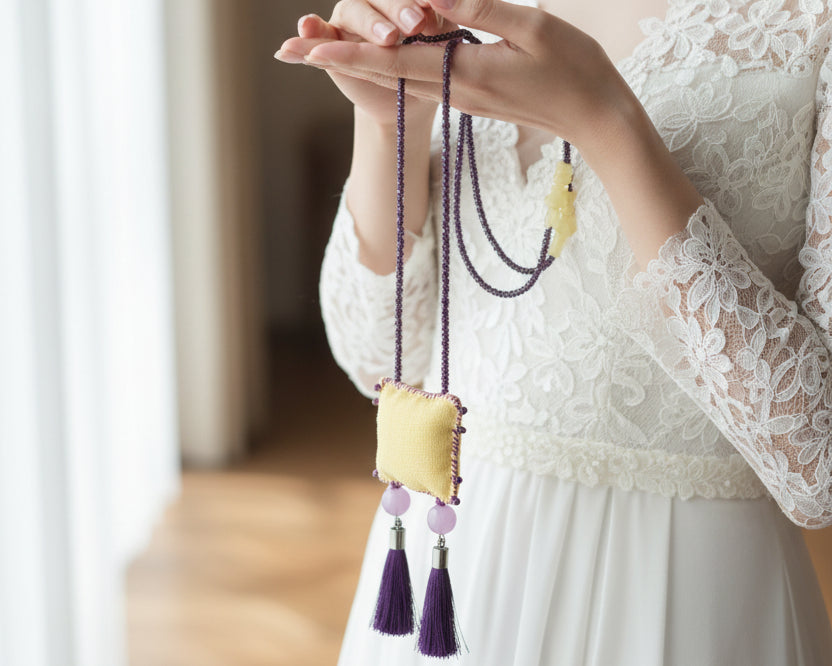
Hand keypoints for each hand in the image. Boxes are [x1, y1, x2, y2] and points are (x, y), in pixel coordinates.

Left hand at [287, 0, 636, 150]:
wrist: (595, 119)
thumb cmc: (574, 70)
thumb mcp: (533, 28)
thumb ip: (482, 9)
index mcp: (463, 73)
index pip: (391, 61)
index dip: (345, 53)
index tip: (304, 49)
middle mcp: (453, 90)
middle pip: (383, 73)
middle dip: (334, 60)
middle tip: (288, 50)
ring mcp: (460, 96)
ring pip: (398, 77)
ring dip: (356, 62)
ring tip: (318, 50)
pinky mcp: (470, 95)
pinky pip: (422, 77)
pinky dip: (391, 62)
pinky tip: (378, 50)